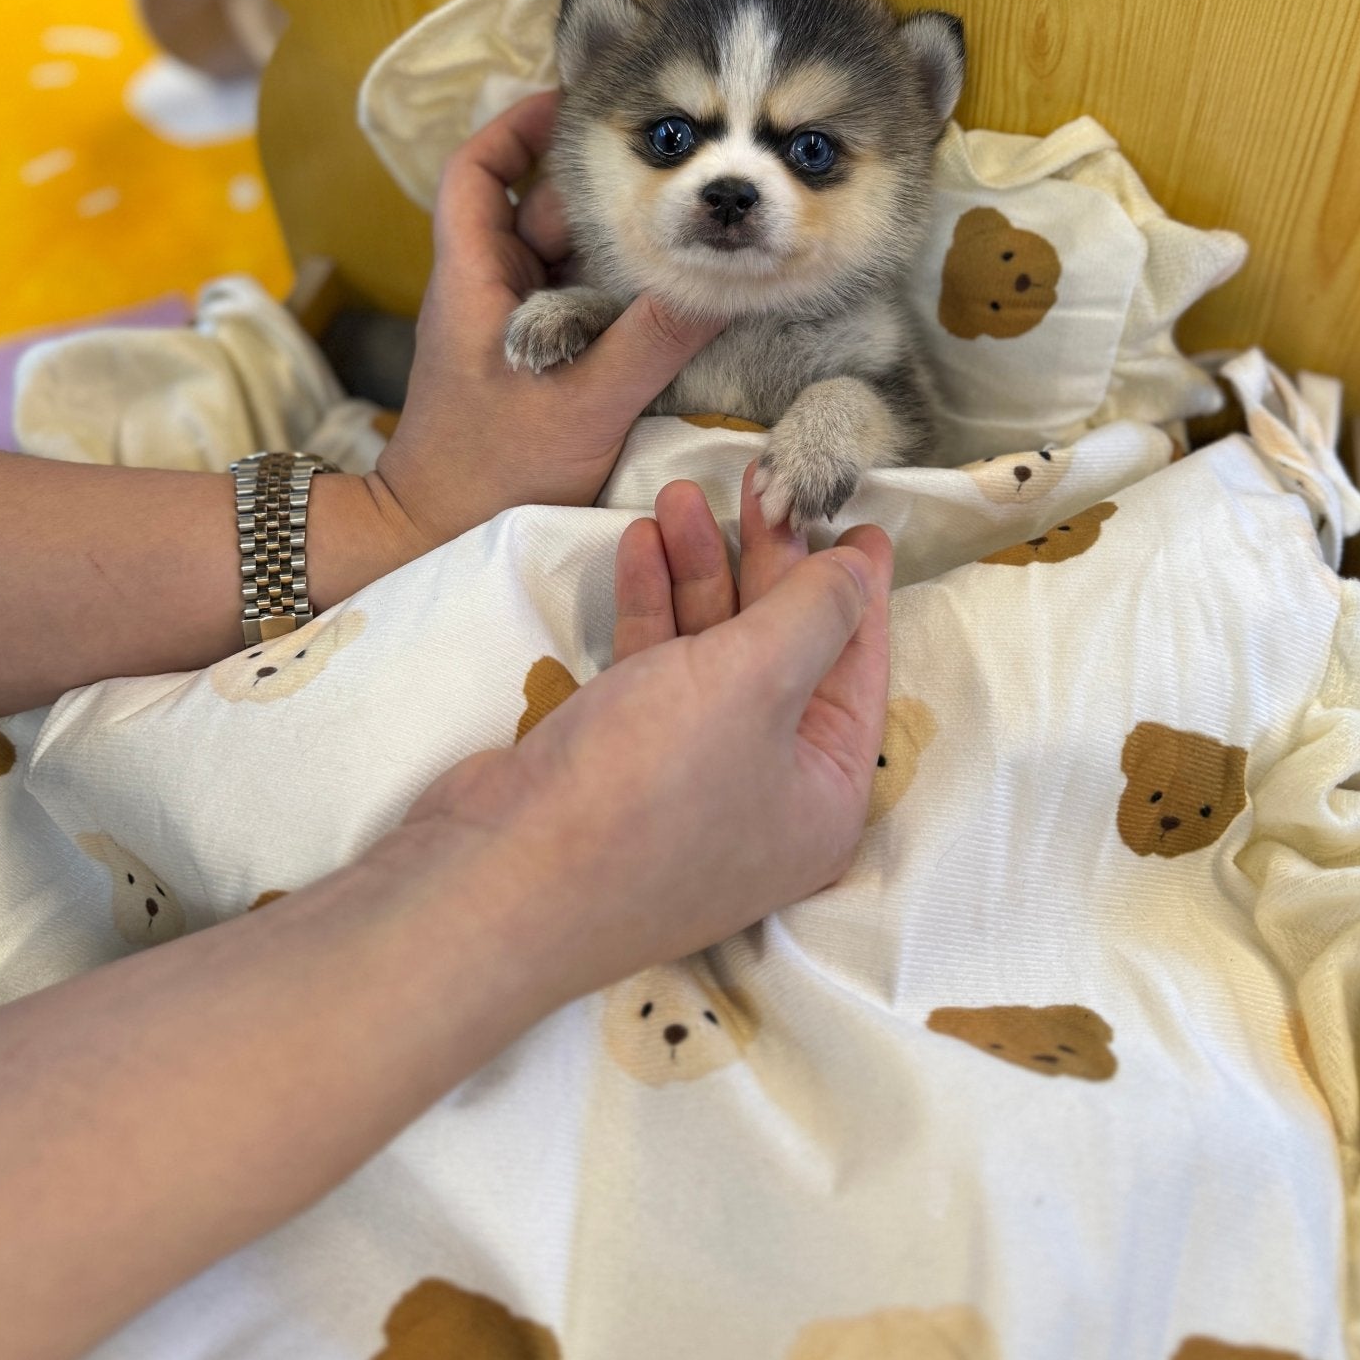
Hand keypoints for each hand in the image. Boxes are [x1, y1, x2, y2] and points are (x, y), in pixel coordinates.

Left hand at [367, 92, 720, 558]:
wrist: (430, 540)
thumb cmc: (489, 473)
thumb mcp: (585, 405)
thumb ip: (651, 342)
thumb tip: (718, 279)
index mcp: (473, 279)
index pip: (477, 170)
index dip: (518, 124)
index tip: (576, 99)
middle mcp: (486, 292)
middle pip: (538, 209)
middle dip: (600, 190)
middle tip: (676, 173)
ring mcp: (507, 330)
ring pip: (563, 260)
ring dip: (616, 246)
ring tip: (688, 225)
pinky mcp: (528, 366)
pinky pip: (576, 305)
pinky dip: (616, 294)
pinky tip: (670, 297)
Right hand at [398, 468, 893, 1006]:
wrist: (499, 874)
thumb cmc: (649, 784)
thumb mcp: (756, 681)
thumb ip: (815, 612)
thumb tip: (860, 568)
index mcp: (826, 796)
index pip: (858, 669)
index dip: (856, 588)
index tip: (855, 517)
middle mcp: (768, 794)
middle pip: (784, 654)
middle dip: (764, 565)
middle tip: (758, 485)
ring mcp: (689, 782)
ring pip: (713, 655)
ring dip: (698, 572)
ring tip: (677, 493)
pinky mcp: (620, 765)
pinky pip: (657, 671)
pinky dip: (652, 608)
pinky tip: (638, 544)